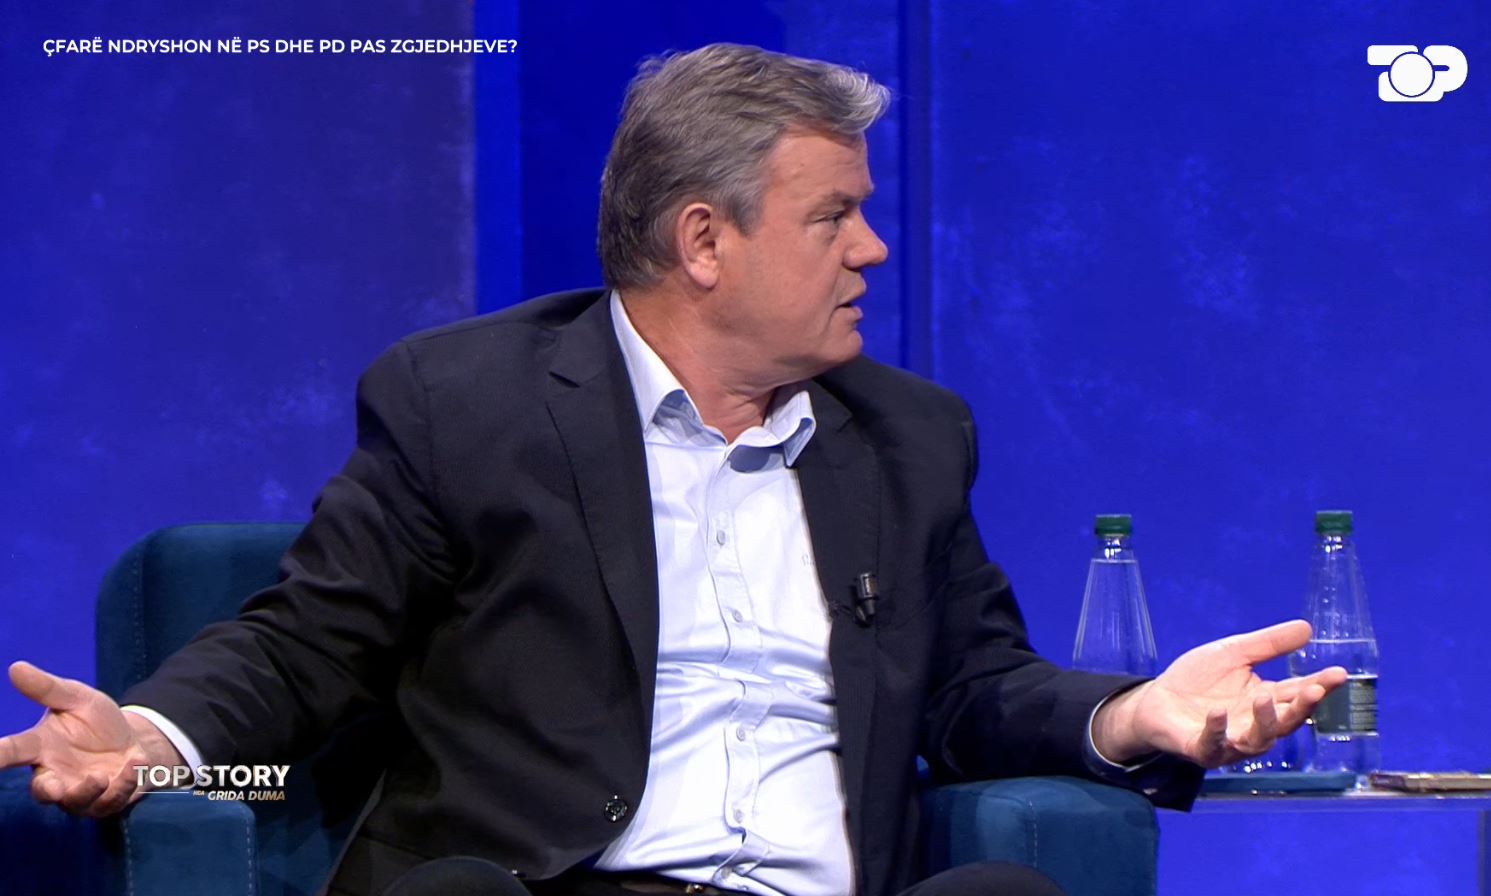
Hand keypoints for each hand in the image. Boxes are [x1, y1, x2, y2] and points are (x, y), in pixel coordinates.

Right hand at [0, 661, 183, 815]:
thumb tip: (16, 667)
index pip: (14, 752)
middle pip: (42, 790)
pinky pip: (111, 799)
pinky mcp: (105, 801)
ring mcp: (80, 791)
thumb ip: (47, 689)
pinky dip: (124, 783)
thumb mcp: (77, 698)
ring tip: (101, 776)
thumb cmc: (95, 721)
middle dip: (46, 790)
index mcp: (41, 747)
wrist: (132, 740)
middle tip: (53, 786)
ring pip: (77, 801)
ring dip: (88, 790)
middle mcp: (55, 775)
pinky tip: (135, 763)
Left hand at [1092, 620, 1347, 767]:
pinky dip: (1218, 729)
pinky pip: (1213, 744)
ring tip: (1265, 697)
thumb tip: (1307, 628)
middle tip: (1314, 690)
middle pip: (1286, 722)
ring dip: (1264, 721)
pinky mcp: (1201, 749)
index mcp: (1265, 701)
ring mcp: (1230, 741)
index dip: (1319, 686)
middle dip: (1302, 707)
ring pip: (1257, 740)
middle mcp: (1253, 725)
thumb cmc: (1196, 679)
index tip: (1338, 674)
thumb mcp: (1234, 653)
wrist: (1154, 700)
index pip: (1298, 695)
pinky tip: (1218, 712)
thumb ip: (1268, 645)